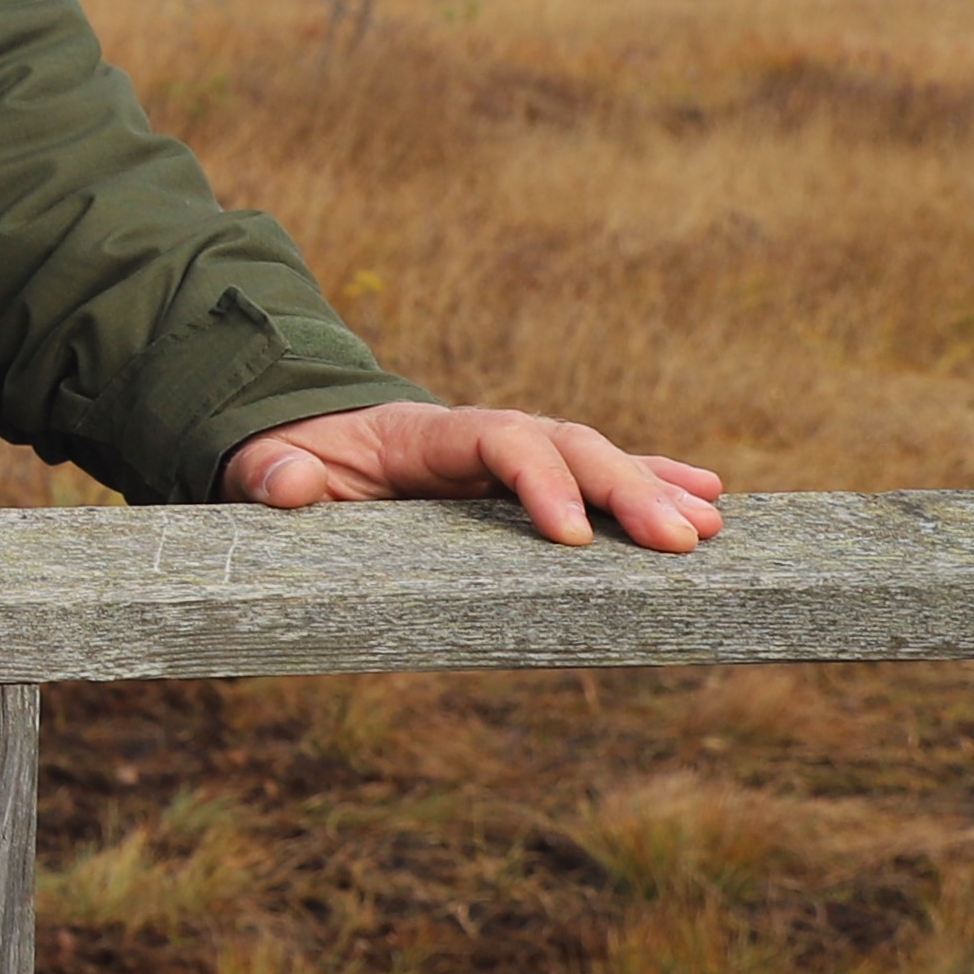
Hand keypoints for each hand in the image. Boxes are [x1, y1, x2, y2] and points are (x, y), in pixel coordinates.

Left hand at [225, 402, 726, 550]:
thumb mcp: (263, 466)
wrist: (302, 444)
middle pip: (566, 447)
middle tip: (681, 540)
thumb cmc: (289, 462)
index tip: (574, 537)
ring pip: (593, 463)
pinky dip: (651, 485)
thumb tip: (290, 486)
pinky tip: (709, 505)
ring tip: (710, 529)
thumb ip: (271, 474)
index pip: (499, 441)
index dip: (540, 482)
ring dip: (652, 490)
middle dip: (626, 489)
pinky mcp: (526, 483)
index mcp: (425, 433)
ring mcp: (510, 457)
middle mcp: (481, 436)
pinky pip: (595, 482)